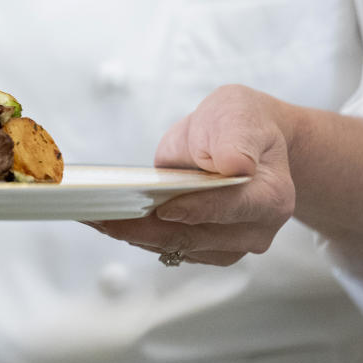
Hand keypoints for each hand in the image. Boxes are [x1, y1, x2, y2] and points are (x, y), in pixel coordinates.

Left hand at [84, 84, 295, 265]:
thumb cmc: (240, 124)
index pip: (232, 208)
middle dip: (146, 228)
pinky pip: (167, 247)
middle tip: (102, 215)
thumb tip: (235, 164)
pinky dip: (135, 234)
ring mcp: (229, 244)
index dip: (197, 210)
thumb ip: (236, 139)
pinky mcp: (203, 248)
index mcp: (269, 195)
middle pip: (195, 237)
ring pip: (176, 247)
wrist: (243, 139)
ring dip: (132, 235)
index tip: (163, 209)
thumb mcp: (239, 114)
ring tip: (92, 217)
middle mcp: (254, 229)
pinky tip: (105, 220)